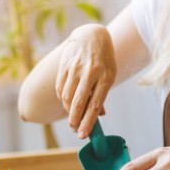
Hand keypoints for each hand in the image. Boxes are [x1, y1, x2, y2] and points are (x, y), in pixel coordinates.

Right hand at [55, 24, 115, 138]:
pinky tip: (67, 103)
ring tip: (73, 116)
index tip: (84, 135)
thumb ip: (102, 95)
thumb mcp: (109, 75)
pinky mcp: (64, 65)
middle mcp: (90, 72)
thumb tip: (99, 116)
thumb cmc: (103, 60)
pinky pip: (60, 88)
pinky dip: (63, 99)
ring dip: (68, 111)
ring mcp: (75, 68)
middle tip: (75, 130)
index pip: (95, 104)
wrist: (91, 35)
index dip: (89, 122)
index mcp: (106, 76)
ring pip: (67, 97)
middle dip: (75, 120)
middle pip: (79, 102)